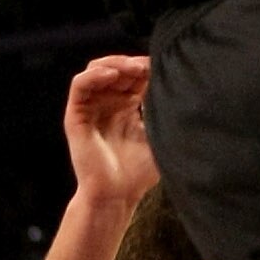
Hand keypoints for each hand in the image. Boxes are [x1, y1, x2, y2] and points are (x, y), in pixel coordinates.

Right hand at [62, 56, 155, 213]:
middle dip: (133, 63)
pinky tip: (112, 75)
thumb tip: (184, 87)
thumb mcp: (160, 136)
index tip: (165, 66)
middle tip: (148, 66)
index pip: (134, 75)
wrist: (116, 195)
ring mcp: (91, 109)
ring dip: (115, 64)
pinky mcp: (76, 116)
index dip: (147, 67)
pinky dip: (94, 75)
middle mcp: (107, 104)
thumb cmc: (139, 173)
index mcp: (127, 107)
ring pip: (96, 69)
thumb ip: (165, 112)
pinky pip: (79, 85)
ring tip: (133, 69)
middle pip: (116, 67)